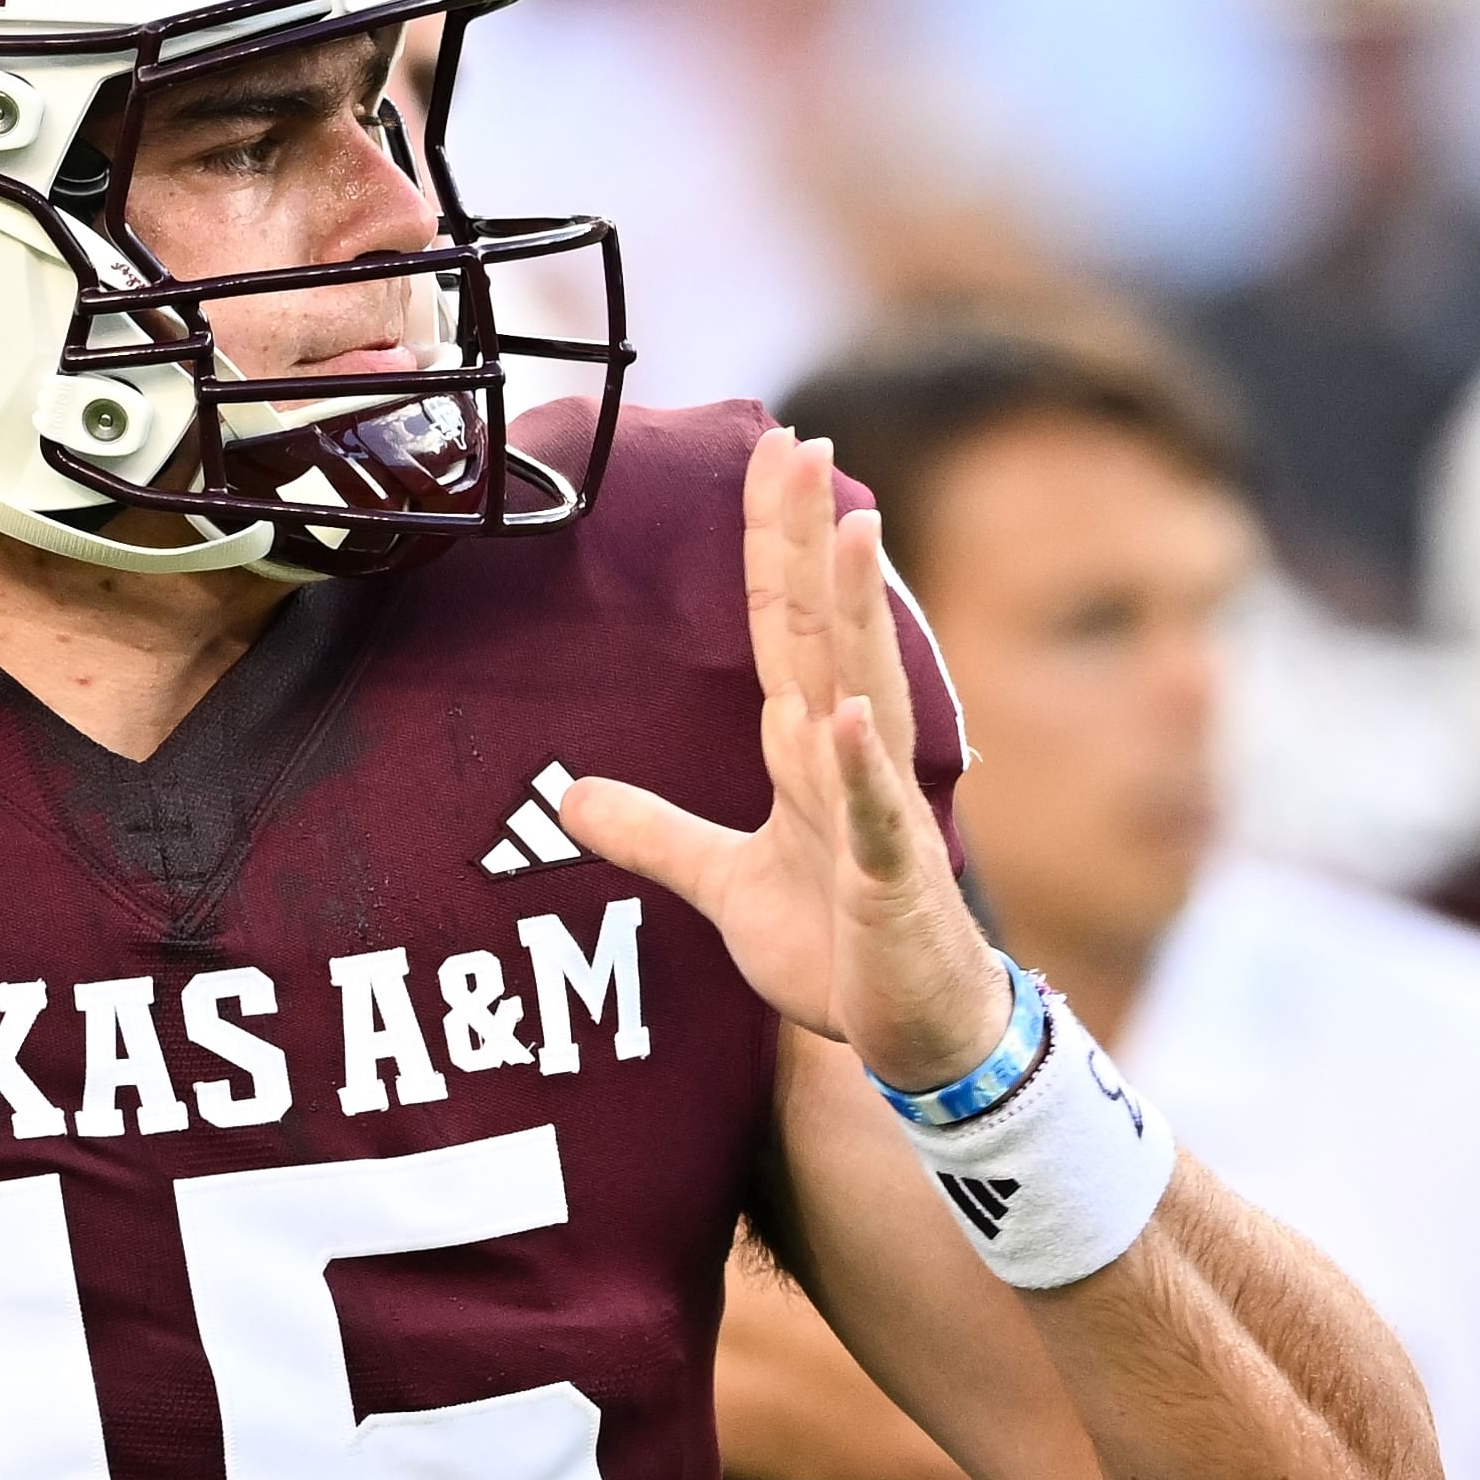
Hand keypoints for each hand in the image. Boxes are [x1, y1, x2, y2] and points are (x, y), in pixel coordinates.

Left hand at [554, 426, 1011, 1092]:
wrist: (911, 1033)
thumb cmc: (837, 947)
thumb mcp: (724, 883)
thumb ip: (655, 833)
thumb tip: (568, 800)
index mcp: (806, 748)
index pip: (784, 624)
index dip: (773, 543)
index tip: (773, 453)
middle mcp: (846, 760)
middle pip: (824, 631)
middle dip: (813, 540)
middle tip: (806, 445)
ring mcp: (874, 814)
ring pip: (863, 697)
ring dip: (856, 618)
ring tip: (853, 531)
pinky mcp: (888, 881)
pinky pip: (873, 818)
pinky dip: (859, 768)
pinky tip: (844, 715)